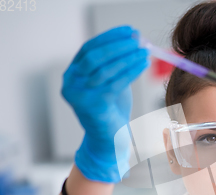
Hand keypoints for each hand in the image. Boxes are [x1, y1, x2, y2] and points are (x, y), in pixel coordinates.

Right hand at [62, 25, 149, 182]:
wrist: (109, 141)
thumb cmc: (111, 110)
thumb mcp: (109, 82)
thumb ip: (114, 64)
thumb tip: (133, 42)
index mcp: (72, 75)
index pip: (89, 48)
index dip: (110, 37)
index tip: (130, 31)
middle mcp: (71, 84)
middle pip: (94, 56)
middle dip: (118, 45)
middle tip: (138, 40)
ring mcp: (79, 96)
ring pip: (104, 69)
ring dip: (127, 57)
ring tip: (144, 51)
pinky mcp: (92, 107)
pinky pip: (114, 83)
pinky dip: (130, 71)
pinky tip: (142, 64)